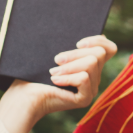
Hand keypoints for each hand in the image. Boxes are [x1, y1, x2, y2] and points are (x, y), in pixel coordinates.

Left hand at [0, 35, 117, 132]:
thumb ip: (74, 48)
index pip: (110, 49)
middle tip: (56, 60)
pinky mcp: (85, 99)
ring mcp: (91, 89)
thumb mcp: (57, 56)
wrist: (23, 96)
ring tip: (52, 72)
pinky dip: (67, 77)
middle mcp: (95, 77)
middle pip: (99, 53)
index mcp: (90, 66)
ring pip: (92, 64)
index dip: (98, 41)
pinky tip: (54, 81)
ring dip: (69, 66)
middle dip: (76, 53)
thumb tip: (98, 34)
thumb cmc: (34, 74)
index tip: (77, 43)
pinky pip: (84, 79)